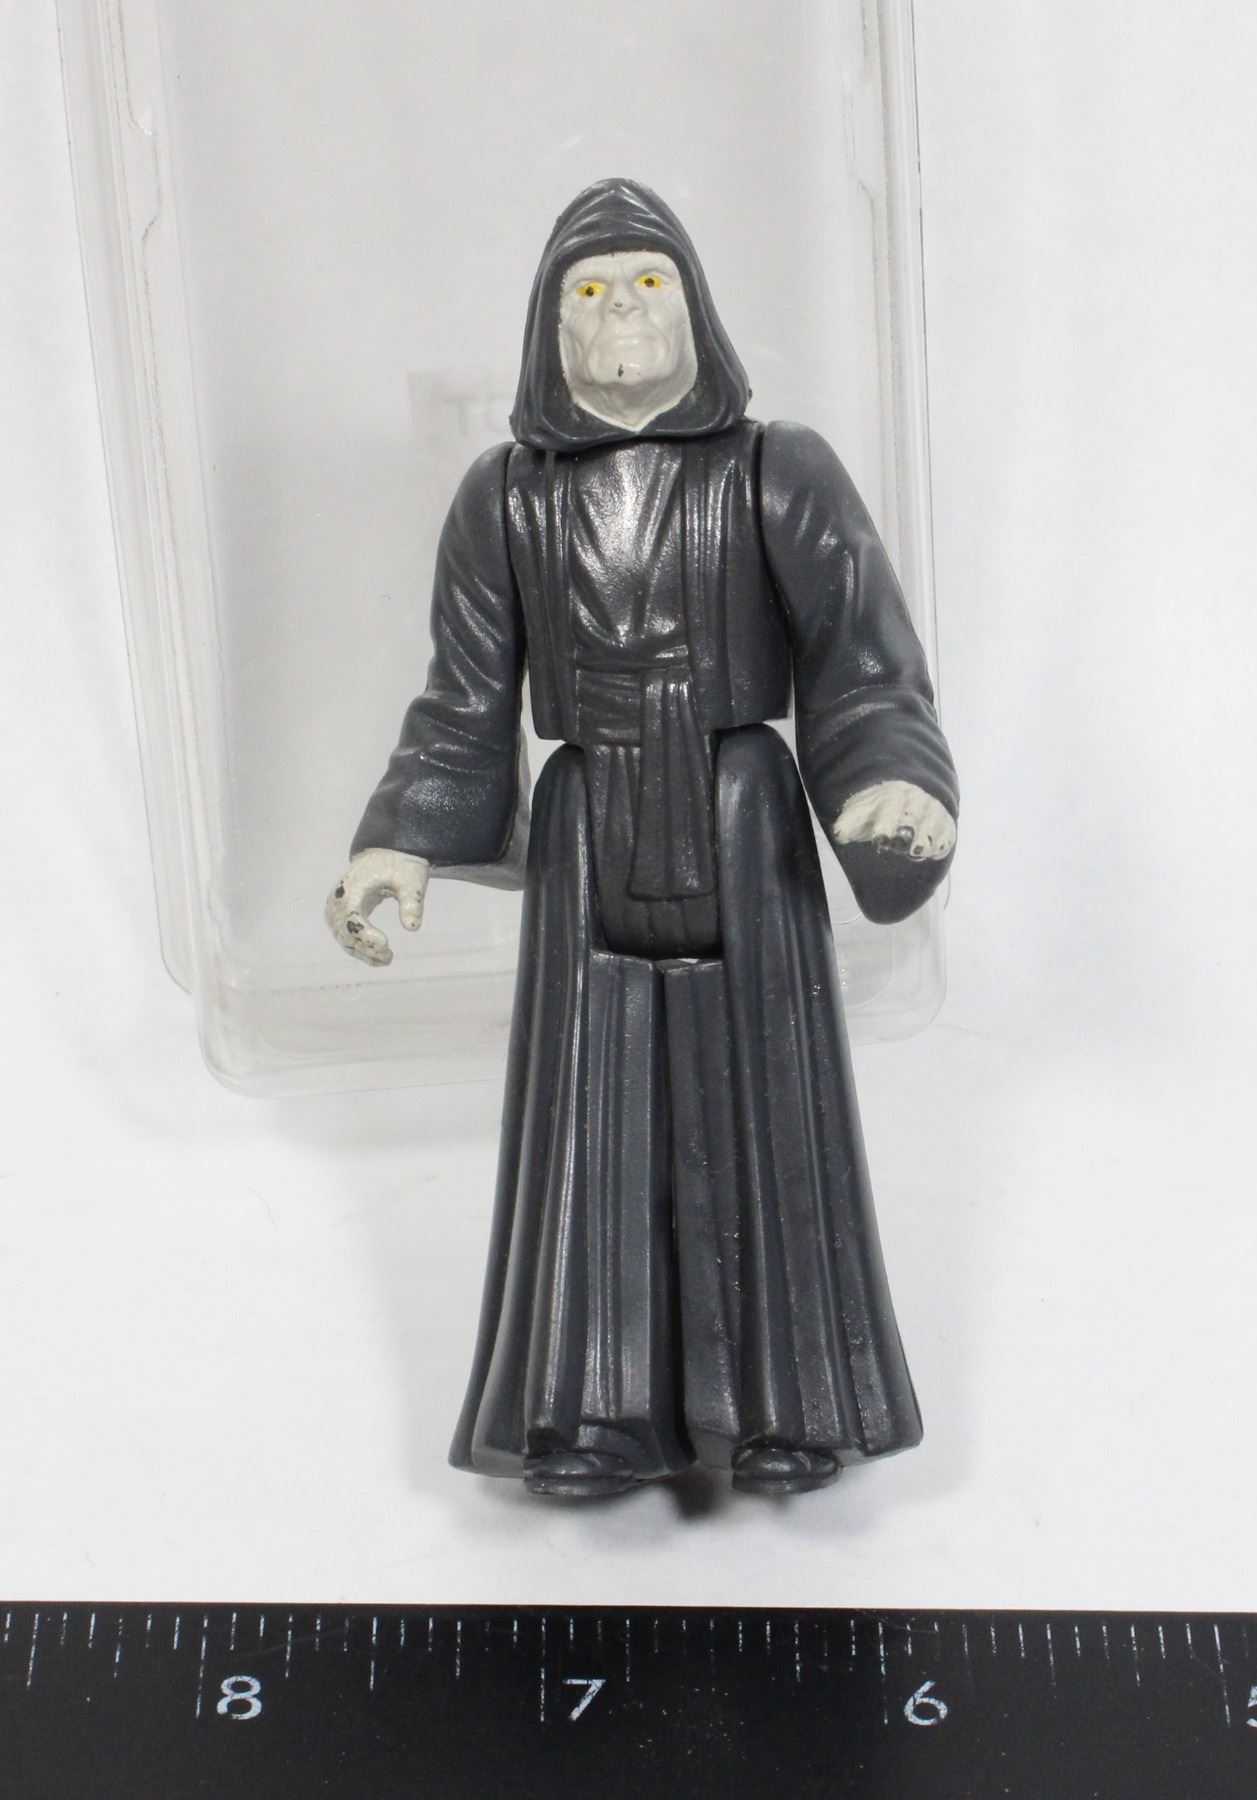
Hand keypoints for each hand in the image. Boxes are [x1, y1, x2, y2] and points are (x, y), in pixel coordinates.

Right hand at [325, 847, 430, 966]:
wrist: (386, 854)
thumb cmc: (399, 864)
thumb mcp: (412, 879)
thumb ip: (412, 901)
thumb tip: (411, 928)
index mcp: (352, 886)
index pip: (351, 916)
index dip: (365, 934)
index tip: (386, 944)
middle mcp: (338, 898)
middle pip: (344, 930)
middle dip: (365, 947)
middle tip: (389, 956)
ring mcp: (337, 907)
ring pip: (343, 937)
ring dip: (362, 952)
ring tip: (385, 960)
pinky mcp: (342, 913)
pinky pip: (345, 935)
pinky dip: (359, 948)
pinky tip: (377, 958)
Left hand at [831, 780, 955, 861]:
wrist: (904, 799)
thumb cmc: (877, 812)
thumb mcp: (859, 815)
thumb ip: (848, 824)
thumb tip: (840, 833)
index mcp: (891, 795)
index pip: (890, 807)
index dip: (887, 823)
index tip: (881, 838)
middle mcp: (916, 800)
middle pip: (915, 814)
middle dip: (909, 831)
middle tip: (903, 847)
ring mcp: (933, 811)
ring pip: (935, 824)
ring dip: (926, 840)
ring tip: (915, 853)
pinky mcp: (946, 826)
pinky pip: (948, 836)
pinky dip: (941, 845)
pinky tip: (931, 853)